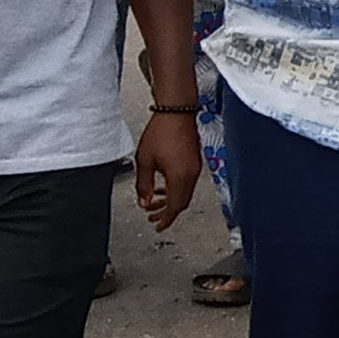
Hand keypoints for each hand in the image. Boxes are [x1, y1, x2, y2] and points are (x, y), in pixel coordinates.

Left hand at [133, 110, 202, 228]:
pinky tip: (164, 184)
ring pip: (184, 193)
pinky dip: (175, 189)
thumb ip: (144, 185)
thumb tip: (144, 202)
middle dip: (167, 212)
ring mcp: (195, 168)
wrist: (176, 111)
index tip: (158, 226)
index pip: (175, 207)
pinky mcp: (194, 161)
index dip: (166, 220)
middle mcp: (191, 175)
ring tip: (154, 200)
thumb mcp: (144, 161)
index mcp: (180, 178)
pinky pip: (187, 182)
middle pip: (181, 203)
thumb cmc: (161, 131)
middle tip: (152, 216)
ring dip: (170, 200)